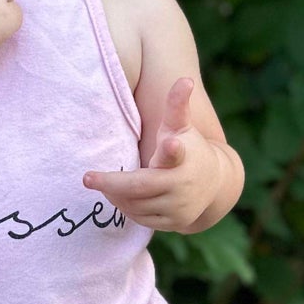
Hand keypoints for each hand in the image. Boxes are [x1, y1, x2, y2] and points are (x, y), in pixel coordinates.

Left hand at [82, 77, 226, 231]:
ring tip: (104, 185)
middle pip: (139, 187)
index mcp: (182, 157)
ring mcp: (179, 207)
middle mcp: (181, 184)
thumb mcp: (182, 127)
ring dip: (116, 196)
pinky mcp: (175, 223)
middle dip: (112, 184)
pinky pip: (141, 218)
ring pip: (136, 205)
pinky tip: (119, 197)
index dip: (171, 148)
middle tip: (87, 179)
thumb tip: (185, 79)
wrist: (215, 184)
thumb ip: (178, 105)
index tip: (171, 143)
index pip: (174, 152)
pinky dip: (127, 208)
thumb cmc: (190, 148)